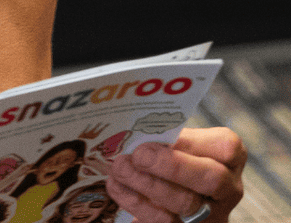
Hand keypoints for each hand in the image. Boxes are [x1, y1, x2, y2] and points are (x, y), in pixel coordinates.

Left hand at [106, 127, 245, 222]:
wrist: (170, 194)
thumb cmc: (173, 158)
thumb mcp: (180, 144)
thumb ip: (168, 137)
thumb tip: (137, 132)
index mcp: (230, 159)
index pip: (226, 148)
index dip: (193, 142)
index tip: (162, 135)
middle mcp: (227, 189)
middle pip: (211, 179)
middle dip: (172, 166)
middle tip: (139, 155)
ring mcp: (209, 214)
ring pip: (184, 203)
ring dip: (146, 183)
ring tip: (120, 167)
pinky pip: (161, 220)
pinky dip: (134, 201)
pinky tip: (116, 185)